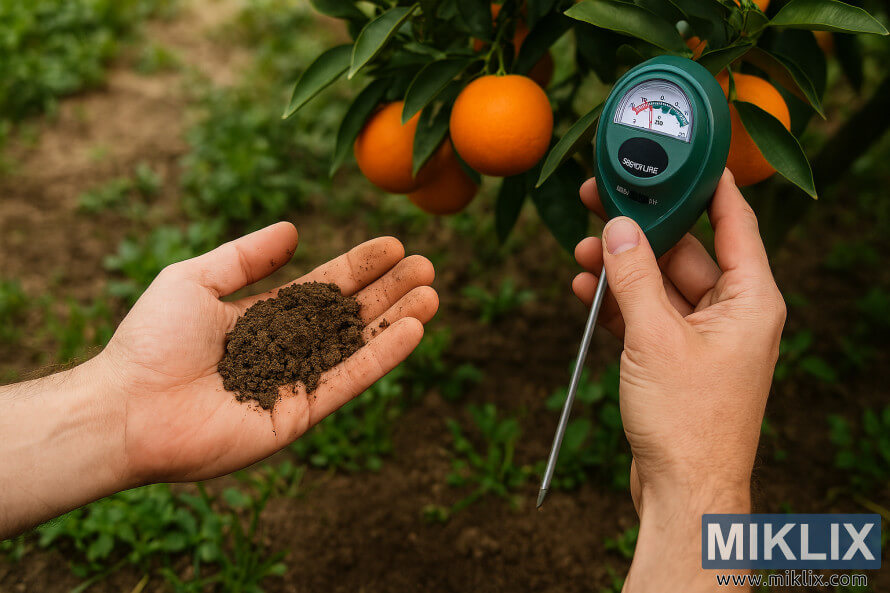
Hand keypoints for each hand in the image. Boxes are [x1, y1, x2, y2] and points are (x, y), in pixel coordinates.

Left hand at [100, 223, 437, 484]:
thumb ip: (245, 256)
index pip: (322, 287)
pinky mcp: (300, 415)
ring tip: (432, 293)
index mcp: (262, 317)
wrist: (127, 407)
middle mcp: (285, 349)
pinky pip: (348, 380)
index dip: (358, 266)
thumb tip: (293, 230)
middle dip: (388, 290)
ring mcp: (295, 383)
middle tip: (427, 265)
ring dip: (396, 320)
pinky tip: (413, 329)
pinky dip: (383, 356)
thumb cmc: (150, 339)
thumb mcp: (194, 278)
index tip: (393, 244)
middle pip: (349, 315)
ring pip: (357, 345)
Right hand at [572, 171, 784, 589]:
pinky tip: (585, 287)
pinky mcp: (676, 357)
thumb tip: (617, 227)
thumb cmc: (688, 421)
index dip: (707, 183)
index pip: (734, 221)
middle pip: (684, 250)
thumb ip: (634, 277)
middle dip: (639, 230)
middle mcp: (732, 312)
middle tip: (600, 198)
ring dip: (621, 267)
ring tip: (580, 250)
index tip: (682, 151)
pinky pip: (647, 314)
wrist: (685, 491)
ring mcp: (703, 335)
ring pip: (659, 282)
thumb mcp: (654, 337)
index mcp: (750, 299)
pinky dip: (618, 301)